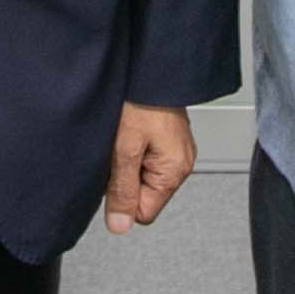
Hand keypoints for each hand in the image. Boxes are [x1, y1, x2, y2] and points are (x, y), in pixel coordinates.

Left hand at [105, 104, 195, 233]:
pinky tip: (127, 132)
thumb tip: (120, 226)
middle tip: (118, 151)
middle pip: (143, 195)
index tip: (114, 175)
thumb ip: (122, 190)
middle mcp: (180, 164)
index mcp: (174, 171)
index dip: (123, 199)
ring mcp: (175, 151)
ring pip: (140, 176)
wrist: (150, 66)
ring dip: (126, 162)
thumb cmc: (140, 100)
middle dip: (124, 179)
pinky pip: (144, 158)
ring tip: (123, 137)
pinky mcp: (167, 139)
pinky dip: (131, 149)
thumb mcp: (124, 148)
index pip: (144, 213)